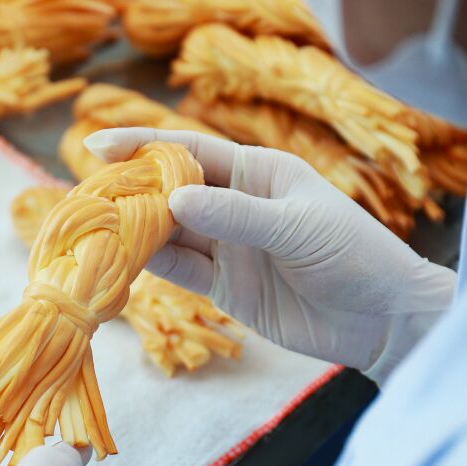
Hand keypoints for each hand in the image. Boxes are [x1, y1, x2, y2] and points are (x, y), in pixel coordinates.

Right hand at [84, 128, 456, 384]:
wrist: (382, 320)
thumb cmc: (354, 256)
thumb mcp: (296, 227)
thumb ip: (236, 216)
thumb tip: (173, 200)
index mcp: (257, 172)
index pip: (189, 150)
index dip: (143, 145)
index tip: (96, 144)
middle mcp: (236, 205)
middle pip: (170, 191)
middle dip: (128, 191)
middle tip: (83, 196)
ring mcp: (228, 247)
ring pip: (169, 234)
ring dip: (133, 232)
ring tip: (92, 231)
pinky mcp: (225, 288)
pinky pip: (180, 271)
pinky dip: (152, 267)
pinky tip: (122, 262)